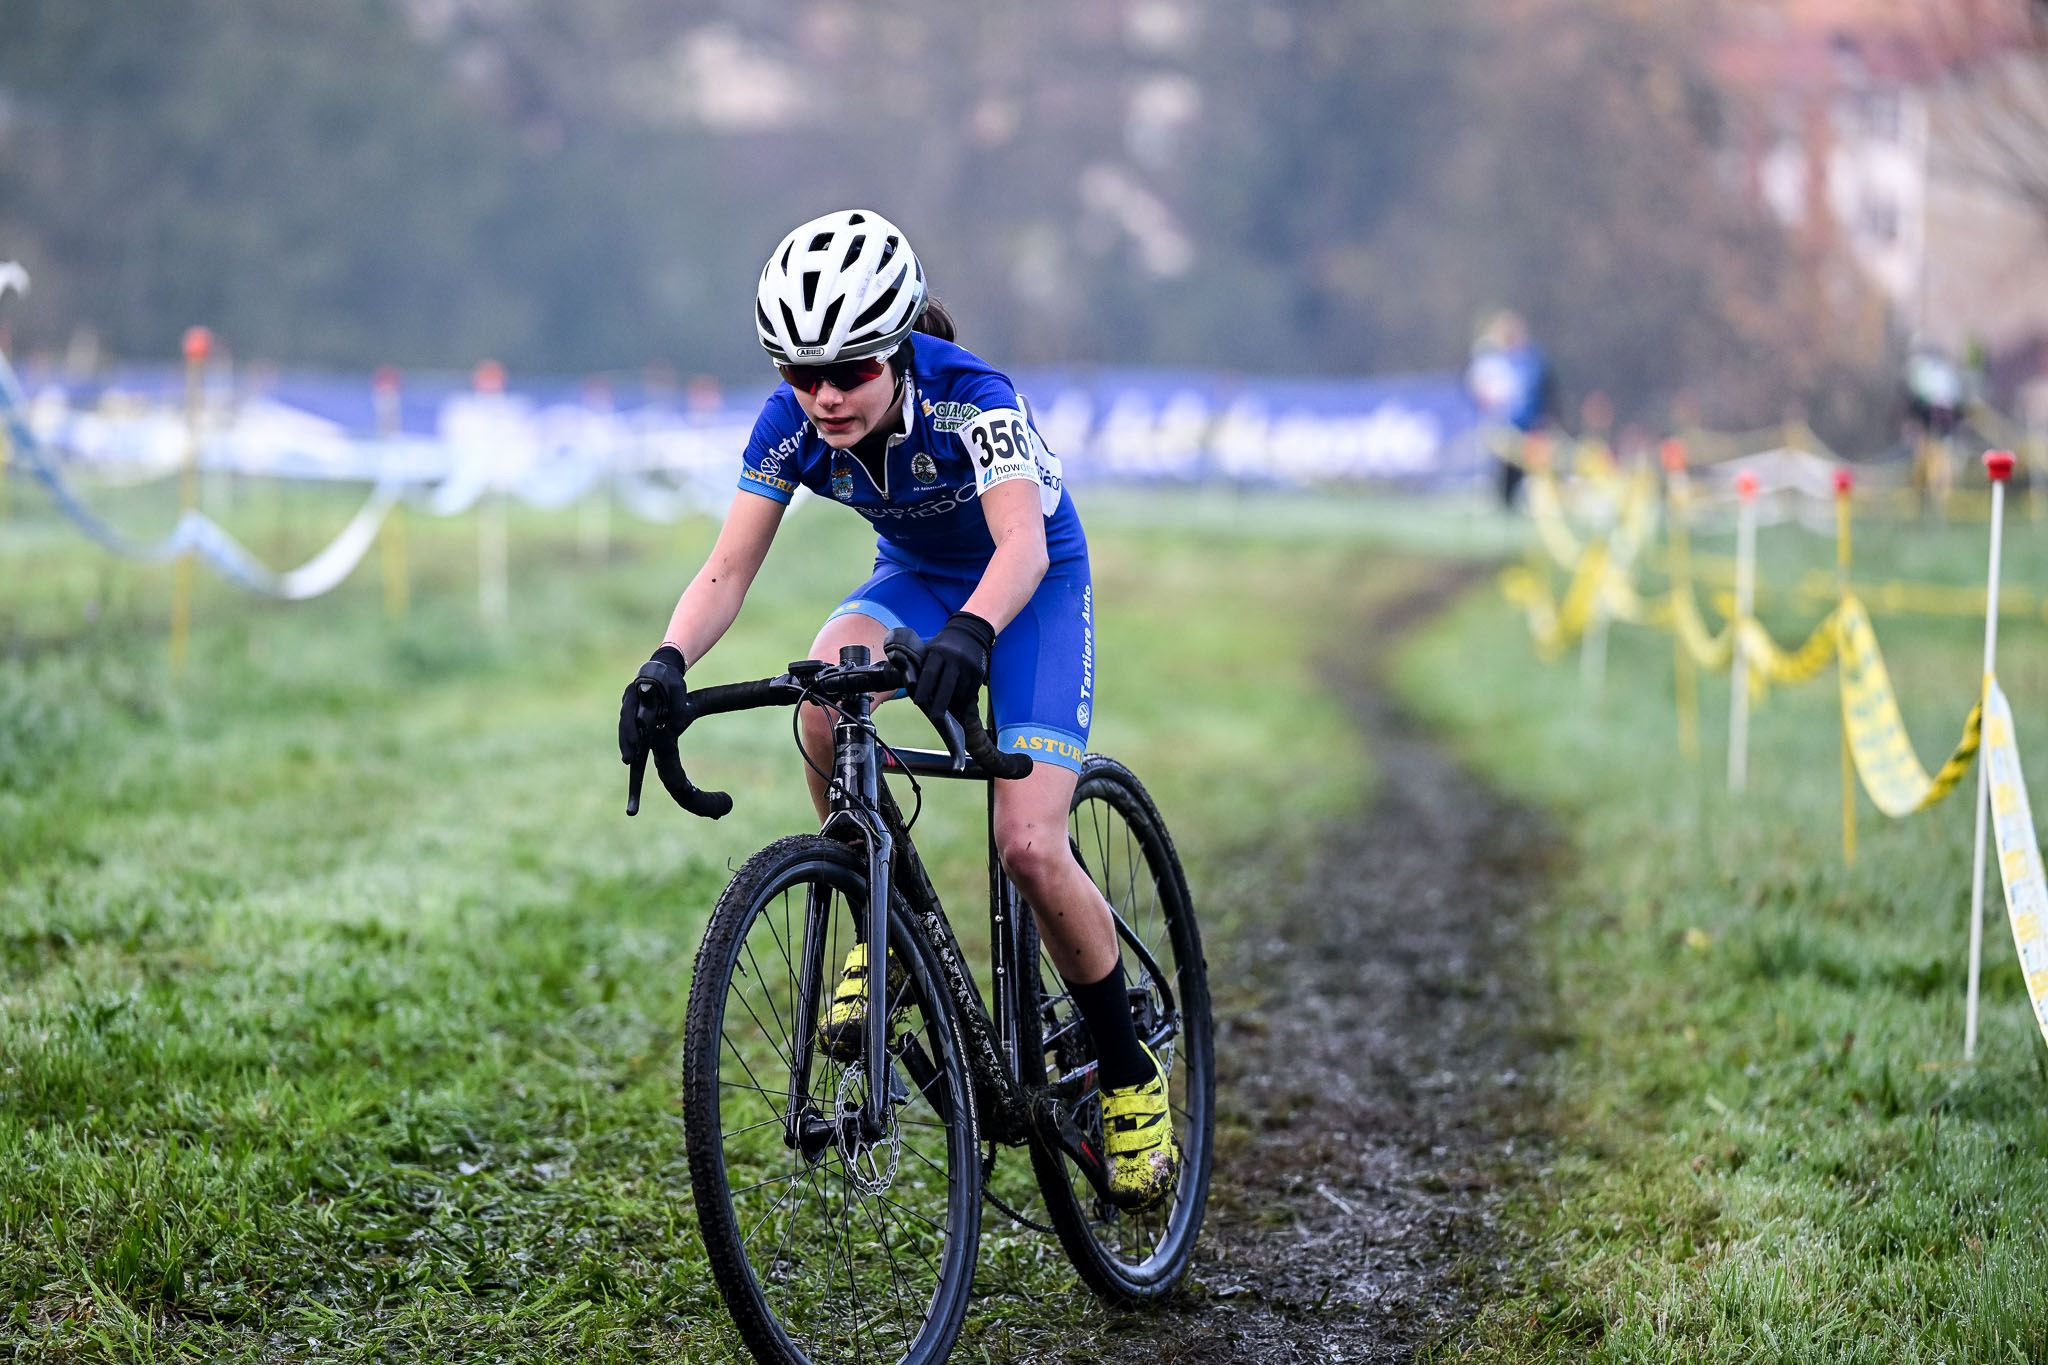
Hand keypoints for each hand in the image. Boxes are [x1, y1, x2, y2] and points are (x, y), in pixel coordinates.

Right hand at [619, 645, 687, 763]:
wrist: (663, 668)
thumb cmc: (671, 679)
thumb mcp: (678, 688)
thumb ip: (678, 706)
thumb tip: (677, 727)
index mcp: (638, 690)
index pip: (631, 711)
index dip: (632, 728)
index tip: (635, 742)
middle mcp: (630, 697)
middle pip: (624, 721)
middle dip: (626, 741)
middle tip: (628, 760)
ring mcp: (628, 704)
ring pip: (624, 726)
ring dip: (625, 743)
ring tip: (628, 760)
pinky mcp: (631, 711)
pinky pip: (628, 726)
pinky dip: (629, 739)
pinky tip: (632, 753)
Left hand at [909, 611, 994, 725]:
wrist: (970, 631)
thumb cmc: (944, 645)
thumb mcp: (930, 649)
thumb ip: (921, 664)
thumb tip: (910, 686)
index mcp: (937, 652)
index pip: (929, 674)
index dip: (923, 690)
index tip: (918, 703)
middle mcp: (954, 658)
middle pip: (946, 686)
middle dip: (940, 705)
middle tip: (936, 719)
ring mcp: (968, 665)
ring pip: (960, 691)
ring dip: (953, 702)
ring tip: (947, 706)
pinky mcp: (979, 671)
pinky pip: (971, 691)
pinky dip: (964, 698)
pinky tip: (959, 699)